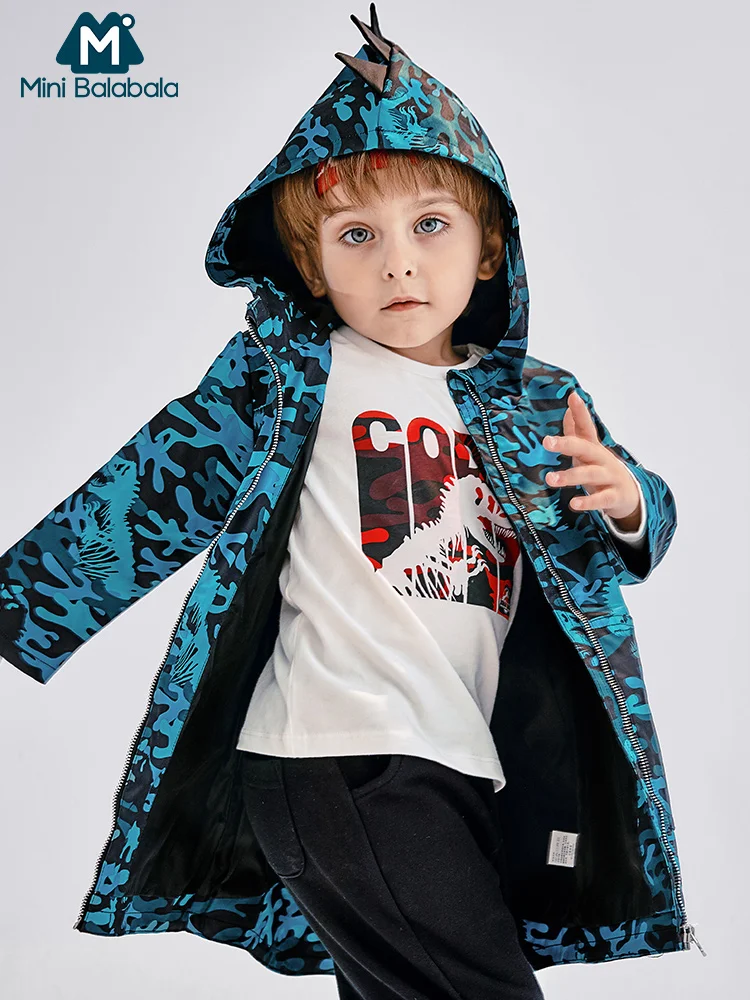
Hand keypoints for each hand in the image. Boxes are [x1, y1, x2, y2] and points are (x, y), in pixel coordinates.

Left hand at [543, 390, 641, 529]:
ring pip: (590, 474)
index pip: (587, 426)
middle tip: (547, 442)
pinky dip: (588, 502)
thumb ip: (577, 432)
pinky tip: (574, 504)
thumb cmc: (602, 470)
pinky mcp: (614, 497)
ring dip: (570, 476)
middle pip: (585, 448)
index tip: (573, 396)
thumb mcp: (589, 451)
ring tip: (551, 479)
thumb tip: (567, 409)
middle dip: (566, 444)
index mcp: (593, 448)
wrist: (631, 496)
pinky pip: (601, 499)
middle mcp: (602, 459)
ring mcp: (609, 477)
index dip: (581, 412)